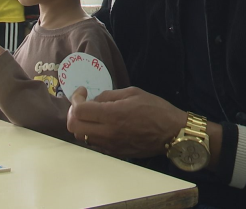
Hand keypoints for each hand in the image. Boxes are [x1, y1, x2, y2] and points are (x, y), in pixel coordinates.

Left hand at [66, 86, 186, 157]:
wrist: (172, 134)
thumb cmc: (156, 110)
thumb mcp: (133, 93)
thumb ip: (109, 95)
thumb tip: (94, 99)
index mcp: (112, 115)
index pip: (79, 111)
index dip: (75, 98)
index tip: (82, 92)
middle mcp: (108, 133)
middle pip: (74, 126)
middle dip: (74, 113)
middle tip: (82, 103)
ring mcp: (110, 146)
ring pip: (81, 137)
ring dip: (82, 124)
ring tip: (92, 114)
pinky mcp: (114, 153)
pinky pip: (94, 144)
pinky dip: (91, 133)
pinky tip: (101, 125)